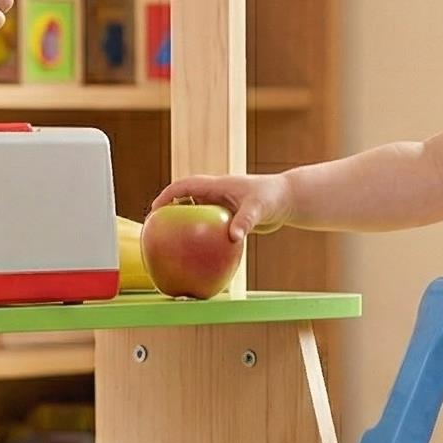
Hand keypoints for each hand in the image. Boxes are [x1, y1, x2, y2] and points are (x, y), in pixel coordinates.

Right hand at [151, 172, 292, 239]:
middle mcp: (215, 193)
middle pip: (183, 199)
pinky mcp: (227, 217)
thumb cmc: (273, 198)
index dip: (167, 197)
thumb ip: (245, 221)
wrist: (288, 199)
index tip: (154, 211)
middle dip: (167, 210)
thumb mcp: (258, 209)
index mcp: (216, 185)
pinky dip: (199, 237)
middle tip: (155, 228)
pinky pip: (208, 227)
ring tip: (169, 243)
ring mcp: (220, 205)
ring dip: (182, 223)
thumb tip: (233, 237)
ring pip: (194, 213)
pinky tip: (197, 257)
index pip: (184, 187)